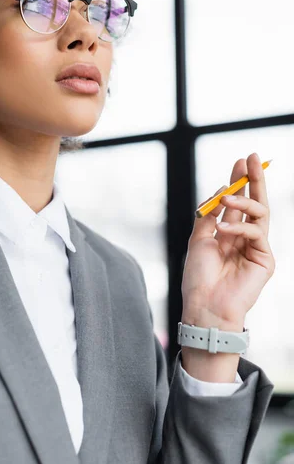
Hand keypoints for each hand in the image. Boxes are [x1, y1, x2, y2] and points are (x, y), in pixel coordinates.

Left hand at [181, 152, 274, 332]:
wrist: (204, 305)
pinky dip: (239, 227)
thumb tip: (221, 190)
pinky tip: (223, 230)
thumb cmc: (199, 277)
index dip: (239, 181)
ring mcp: (257, 248)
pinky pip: (257, 233)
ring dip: (242, 201)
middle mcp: (245, 238)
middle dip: (254, 179)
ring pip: (261, 213)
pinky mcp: (265, 259)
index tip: (240, 161)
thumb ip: (209, 215)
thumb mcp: (198, 239)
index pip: (238, 202)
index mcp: (229, 233)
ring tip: (226, 198)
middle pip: (255, 202)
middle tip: (252, 158)